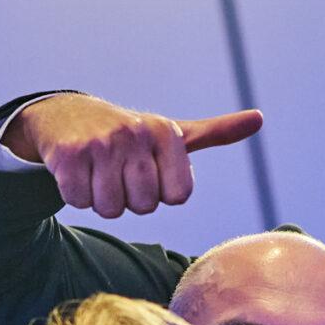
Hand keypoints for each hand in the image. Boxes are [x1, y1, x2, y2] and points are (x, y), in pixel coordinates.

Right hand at [4, 92, 261, 218]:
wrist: (65, 114)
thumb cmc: (129, 134)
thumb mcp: (173, 133)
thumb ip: (216, 132)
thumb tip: (259, 118)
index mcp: (165, 132)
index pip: (177, 197)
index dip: (159, 194)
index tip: (148, 172)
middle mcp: (135, 134)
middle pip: (144, 206)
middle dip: (130, 199)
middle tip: (119, 173)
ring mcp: (100, 144)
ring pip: (111, 209)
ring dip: (102, 199)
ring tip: (98, 171)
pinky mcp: (68, 156)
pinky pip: (80, 202)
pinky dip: (76, 195)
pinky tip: (77, 171)